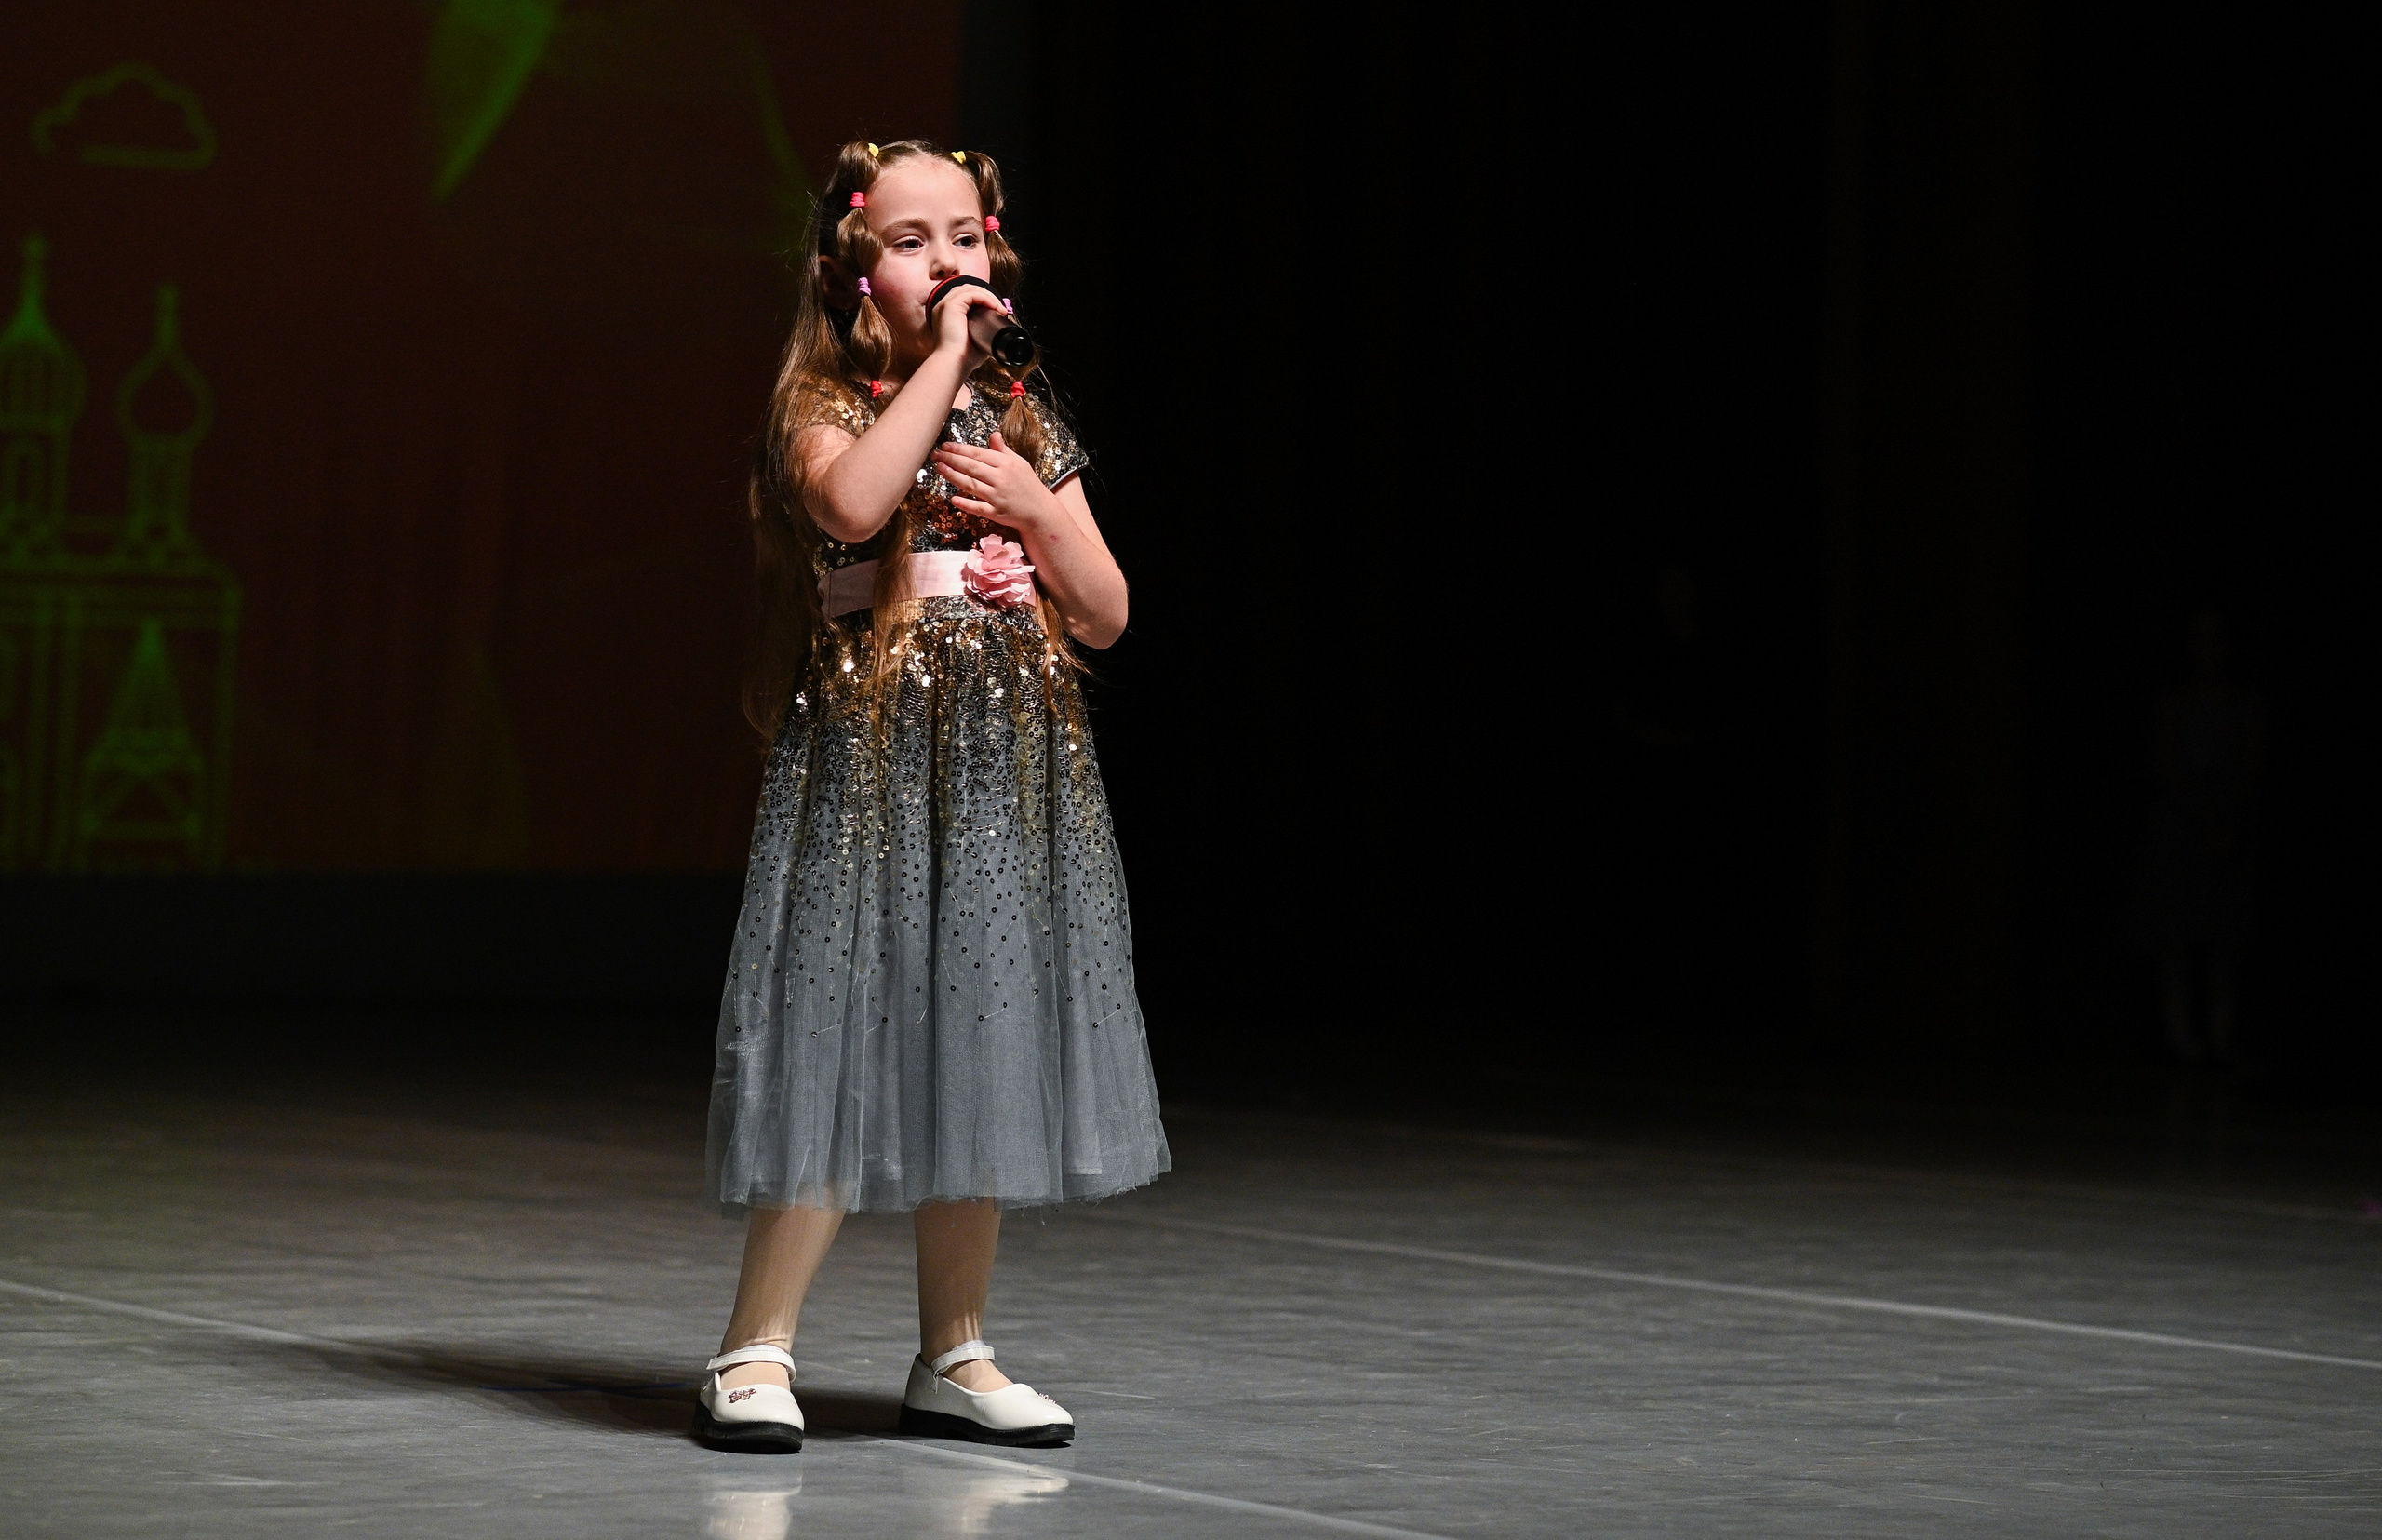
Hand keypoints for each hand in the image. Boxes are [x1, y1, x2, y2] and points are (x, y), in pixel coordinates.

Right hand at [928, 282, 1004, 364]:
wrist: (954, 364)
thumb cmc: (963, 357)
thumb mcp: (974, 339)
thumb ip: (982, 331)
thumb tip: (997, 330)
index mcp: (946, 314)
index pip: (965, 297)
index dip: (982, 299)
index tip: (996, 310)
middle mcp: (943, 307)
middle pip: (968, 289)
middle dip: (987, 296)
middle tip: (1000, 309)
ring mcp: (945, 304)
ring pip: (971, 289)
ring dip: (988, 296)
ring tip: (999, 308)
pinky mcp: (950, 305)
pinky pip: (972, 294)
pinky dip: (985, 298)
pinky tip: (994, 306)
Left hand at [935, 431, 1055, 530]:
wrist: (1040, 510)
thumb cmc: (1027, 484)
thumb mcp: (1018, 463)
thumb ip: (1003, 450)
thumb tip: (993, 435)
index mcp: (1005, 464)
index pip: (978, 454)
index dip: (960, 449)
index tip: (945, 445)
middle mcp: (1001, 479)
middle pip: (972, 468)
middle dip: (952, 460)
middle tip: (936, 455)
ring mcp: (998, 497)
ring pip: (972, 485)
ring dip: (954, 477)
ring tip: (940, 469)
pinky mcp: (997, 513)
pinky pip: (979, 508)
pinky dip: (966, 504)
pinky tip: (953, 498)